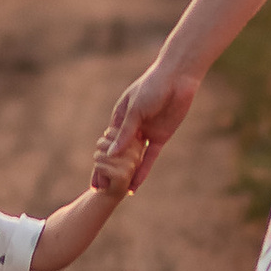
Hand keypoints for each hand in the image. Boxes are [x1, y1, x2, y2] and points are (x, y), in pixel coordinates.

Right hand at [96, 59, 204, 194]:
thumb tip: (110, 154)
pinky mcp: (160, 137)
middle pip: (119, 154)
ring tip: (116, 192)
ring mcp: (146, 133)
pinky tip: (135, 184)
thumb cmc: (151, 87)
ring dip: (126, 175)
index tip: (93, 176)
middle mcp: (132, 127)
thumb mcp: (135, 110)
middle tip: (100, 190)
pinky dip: (143, 170)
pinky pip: (150, 157)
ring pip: (134, 158)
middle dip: (109, 172)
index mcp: (120, 118)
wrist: (176, 78)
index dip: (100, 160)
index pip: (107, 143)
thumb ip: (124, 132)